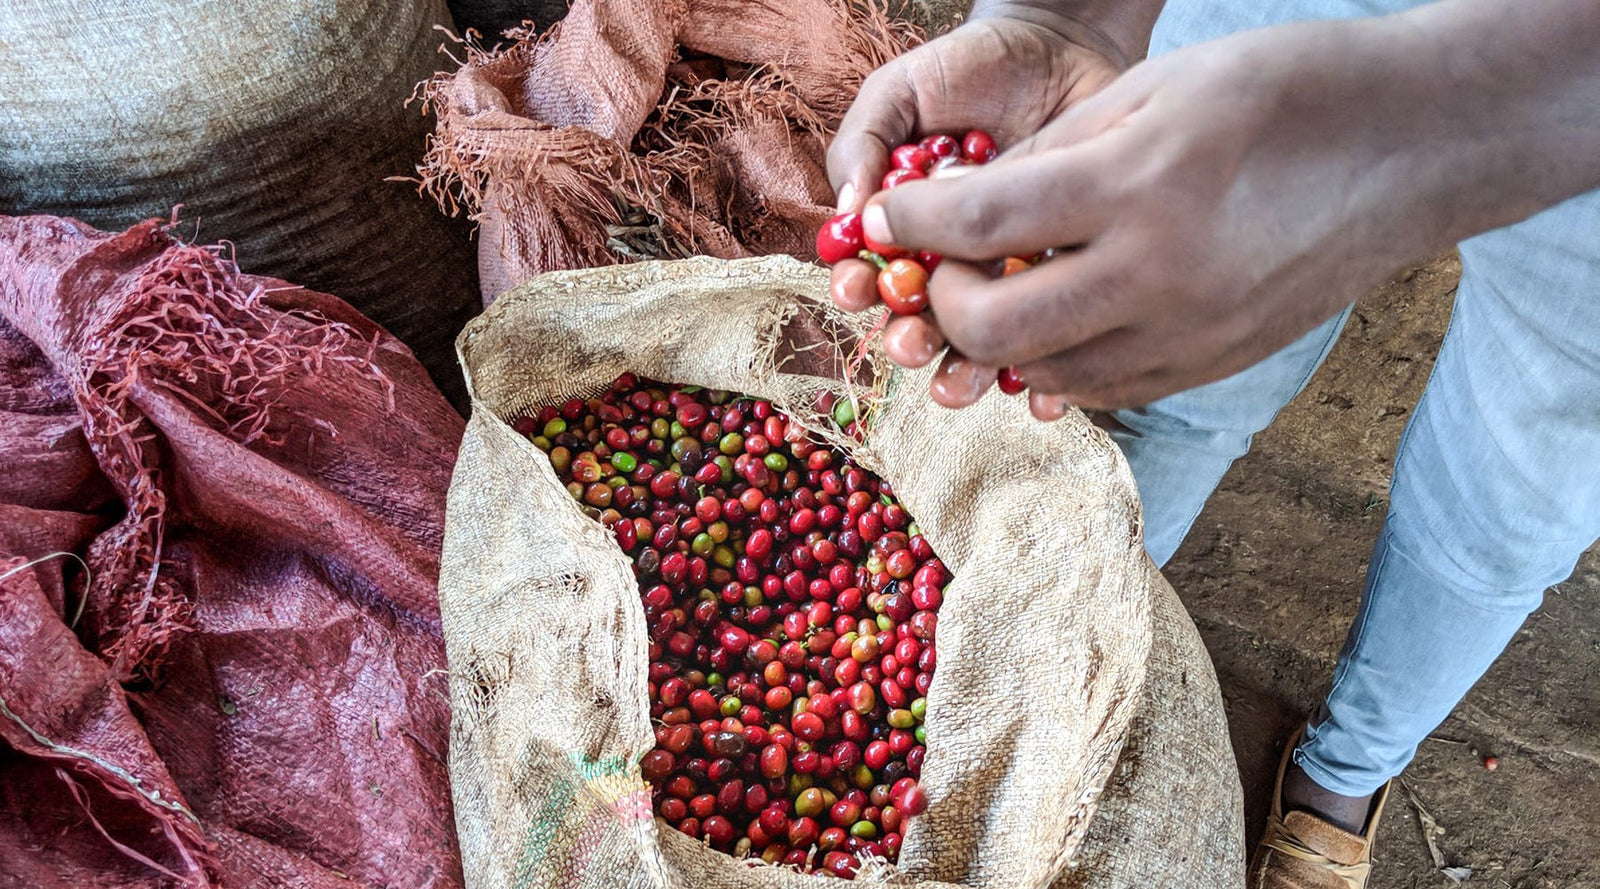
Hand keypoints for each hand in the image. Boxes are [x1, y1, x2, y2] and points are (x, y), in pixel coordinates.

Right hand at [825, 9, 1122, 405]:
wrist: (1058, 47)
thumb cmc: (968, 69)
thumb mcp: (901, 90)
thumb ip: (863, 142)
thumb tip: (849, 212)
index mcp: (899, 229)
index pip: (865, 273)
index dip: (855, 289)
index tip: (856, 288)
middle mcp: (945, 264)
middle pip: (917, 323)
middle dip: (908, 342)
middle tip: (911, 343)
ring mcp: (1003, 278)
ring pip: (980, 343)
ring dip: (967, 371)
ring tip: (969, 378)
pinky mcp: (1061, 283)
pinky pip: (1050, 340)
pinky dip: (1043, 377)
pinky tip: (1039, 392)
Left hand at [858, 5, 1599, 416]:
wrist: (1415, 148)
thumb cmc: (1285, 92)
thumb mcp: (1156, 89)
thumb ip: (1052, 154)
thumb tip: (966, 206)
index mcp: (1139, 186)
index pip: (979, 225)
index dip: (908, 224)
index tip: (879, 218)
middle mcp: (1161, 276)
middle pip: (994, 328)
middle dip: (941, 299)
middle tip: (941, 265)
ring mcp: (1191, 335)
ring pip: (1043, 373)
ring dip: (996, 338)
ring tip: (997, 290)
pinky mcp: (1213, 366)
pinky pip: (1102, 388)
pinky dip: (1057, 360)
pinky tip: (1060, 317)